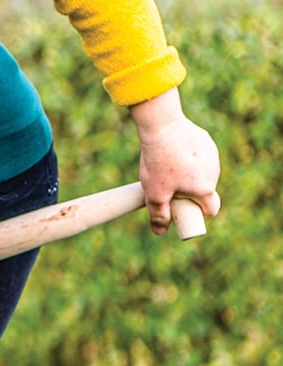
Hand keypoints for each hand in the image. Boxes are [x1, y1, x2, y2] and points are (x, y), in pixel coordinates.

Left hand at [131, 87, 220, 234]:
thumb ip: (159, 215)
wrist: (162, 128)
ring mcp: (213, 156)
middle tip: (169, 189)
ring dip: (191, 176)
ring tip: (169, 170)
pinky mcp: (207, 142)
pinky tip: (174, 155)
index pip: (212, 209)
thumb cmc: (159, 164)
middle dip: (190, 194)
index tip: (186, 211)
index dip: (199, 214)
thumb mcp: (155, 194)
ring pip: (203, 173)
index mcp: (206, 188)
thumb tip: (160, 232)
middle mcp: (215, 172)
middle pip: (205, 191)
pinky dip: (190, 160)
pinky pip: (200, 157)